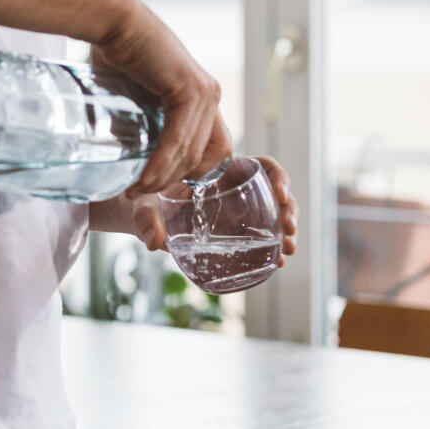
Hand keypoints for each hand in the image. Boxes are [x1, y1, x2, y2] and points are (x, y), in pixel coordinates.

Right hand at [93, 0, 228, 198]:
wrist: (113, 21)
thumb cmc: (117, 54)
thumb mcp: (137, 98)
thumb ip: (143, 121)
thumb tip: (125, 152)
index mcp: (202, 98)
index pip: (209, 152)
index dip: (185, 174)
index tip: (152, 185)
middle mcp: (210, 96)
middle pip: (203, 158)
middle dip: (171, 182)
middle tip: (139, 193)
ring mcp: (205, 93)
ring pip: (191, 154)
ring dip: (162, 178)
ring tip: (134, 191)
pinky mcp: (190, 90)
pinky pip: (180, 141)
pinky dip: (161, 164)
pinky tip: (143, 179)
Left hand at [118, 155, 297, 257]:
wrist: (139, 216)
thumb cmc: (144, 200)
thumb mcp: (143, 205)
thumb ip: (146, 219)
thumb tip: (154, 242)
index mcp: (220, 170)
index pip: (259, 166)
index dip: (276, 177)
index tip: (280, 194)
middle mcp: (234, 189)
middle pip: (274, 192)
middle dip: (288, 210)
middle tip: (289, 232)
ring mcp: (237, 210)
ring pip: (273, 215)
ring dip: (285, 232)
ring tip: (287, 252)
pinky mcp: (236, 231)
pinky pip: (261, 236)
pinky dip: (272, 248)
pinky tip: (276, 263)